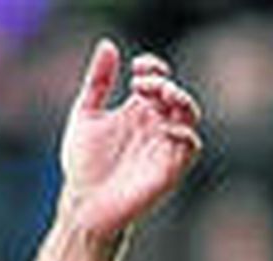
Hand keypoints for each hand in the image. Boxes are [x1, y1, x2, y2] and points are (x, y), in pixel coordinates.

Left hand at [58, 39, 202, 242]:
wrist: (83, 204)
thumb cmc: (83, 164)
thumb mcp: (85, 115)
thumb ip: (97, 82)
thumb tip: (108, 45)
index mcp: (138, 111)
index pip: (157, 80)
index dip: (153, 68)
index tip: (136, 67)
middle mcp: (155, 125)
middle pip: (174, 95)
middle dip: (163, 85)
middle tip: (141, 85)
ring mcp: (165, 145)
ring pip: (188, 116)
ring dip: (179, 101)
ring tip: (160, 95)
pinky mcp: (170, 168)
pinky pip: (190, 146)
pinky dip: (183, 133)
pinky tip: (164, 127)